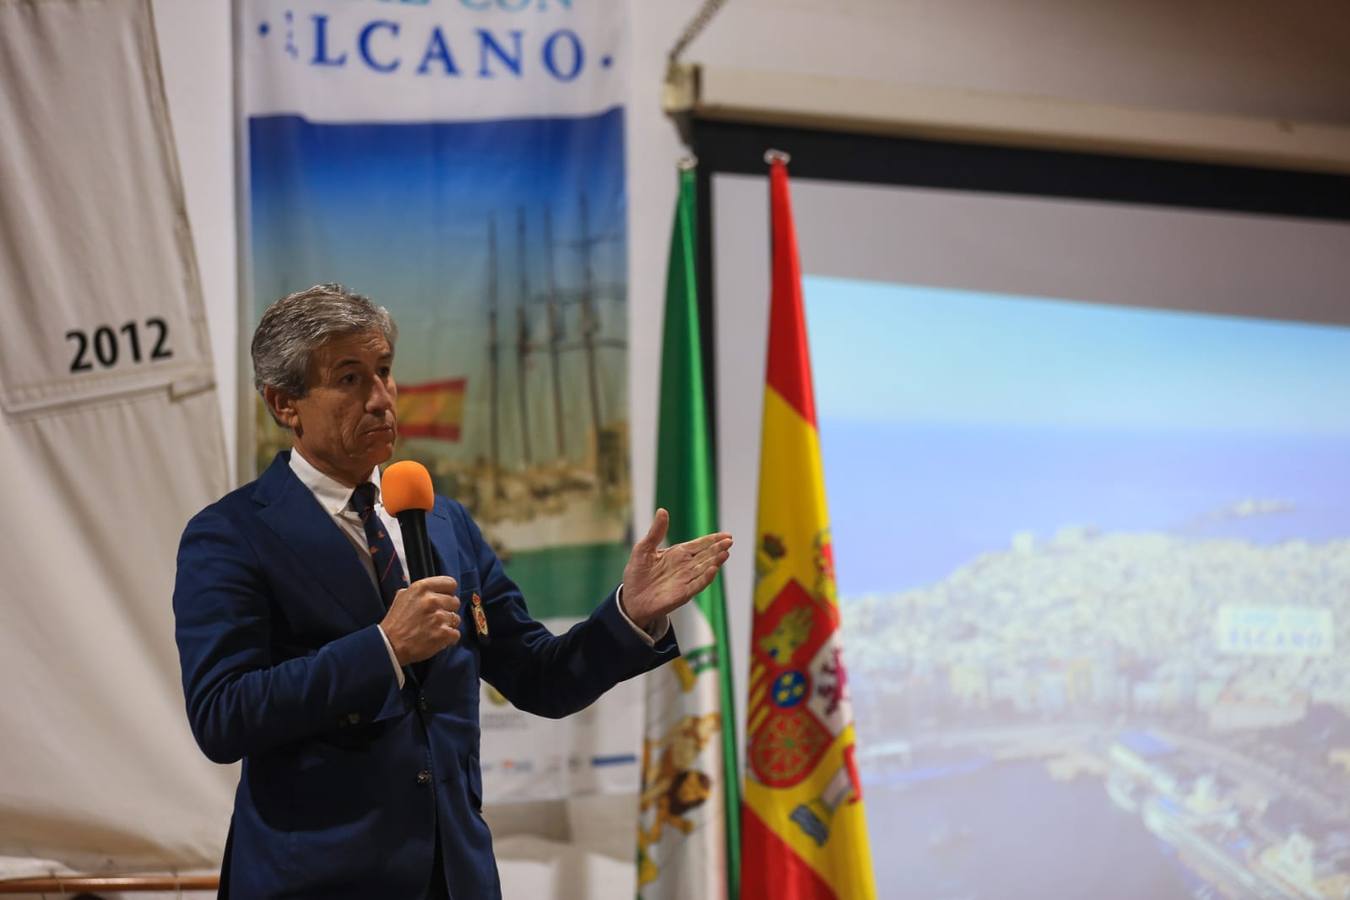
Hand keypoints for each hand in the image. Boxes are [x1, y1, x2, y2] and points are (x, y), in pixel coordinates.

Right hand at [380, 575, 460, 665]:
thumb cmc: (395, 622)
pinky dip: (449, 638)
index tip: (445, 598)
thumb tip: (433, 590)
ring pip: (456, 618)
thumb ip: (419, 591)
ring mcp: (439, 617)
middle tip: (436, 617)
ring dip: (448, 625)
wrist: (389, 645)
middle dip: (448, 610)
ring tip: (434, 629)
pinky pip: (456, 634)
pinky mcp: (443, 634)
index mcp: (422, 588)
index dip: (448, 592)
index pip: (450, 583)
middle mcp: (432, 600)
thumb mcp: (402, 597)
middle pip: (455, 602)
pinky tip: (437, 639)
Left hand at [620, 509, 732, 629]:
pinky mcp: (682, 594)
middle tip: (729, 541)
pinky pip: (697, 585)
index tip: (727, 535)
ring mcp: (685, 580)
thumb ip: (656, 532)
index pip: (700, 545)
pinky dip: (705, 578)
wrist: (630, 598)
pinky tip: (713, 569)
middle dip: (718, 548)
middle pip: (706, 555)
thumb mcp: (643, 548)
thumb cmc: (637, 573)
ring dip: (715, 561)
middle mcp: (685, 566)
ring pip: (704, 569)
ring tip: (725, 553)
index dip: (713, 539)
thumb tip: (662, 510)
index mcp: (678, 554)